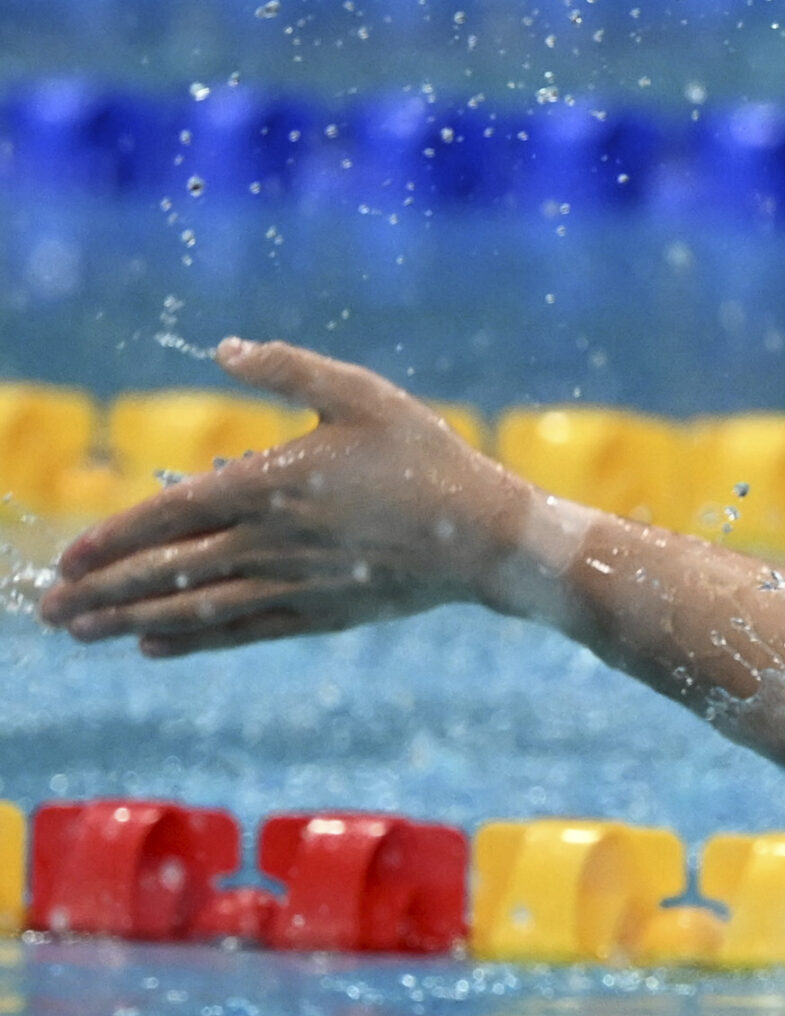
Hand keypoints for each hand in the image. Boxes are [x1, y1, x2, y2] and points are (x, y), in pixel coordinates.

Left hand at [42, 339, 537, 656]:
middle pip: (168, 572)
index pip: (170, 516)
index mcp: (273, 486)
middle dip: (101, 593)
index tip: (67, 558)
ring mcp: (296, 585)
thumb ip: (289, 369)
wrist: (489, 538)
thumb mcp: (362, 394)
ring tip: (81, 631)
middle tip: (48, 611)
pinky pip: (242, 630)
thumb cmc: (428, 458)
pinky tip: (153, 646)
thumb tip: (223, 351)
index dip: (112, 538)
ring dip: (130, 621)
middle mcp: (273, 544)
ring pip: (195, 609)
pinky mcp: (322, 613)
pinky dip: (194, 640)